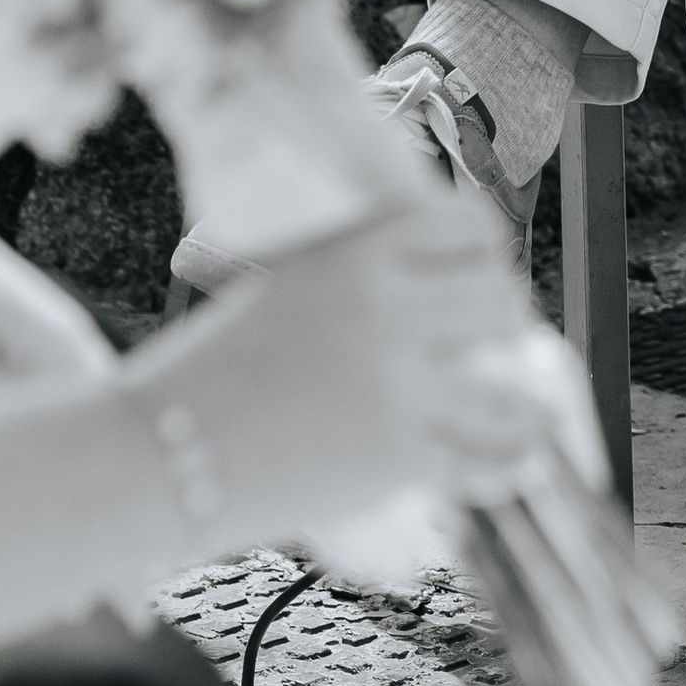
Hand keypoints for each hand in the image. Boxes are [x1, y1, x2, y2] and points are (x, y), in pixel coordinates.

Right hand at [127, 178, 559, 553]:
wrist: (156, 452)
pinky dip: (508, 460)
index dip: (487, 246)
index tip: (485, 266)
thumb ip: (353, 277)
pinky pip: (484, 456)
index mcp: (356, 251)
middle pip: (500, 298)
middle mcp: (388, 308)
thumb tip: (418, 279)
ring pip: (508, 384)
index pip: (468, 225)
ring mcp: (397, 385)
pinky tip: (516, 459)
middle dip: (505, 319)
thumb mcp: (282, 286)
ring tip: (529, 407)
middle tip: (495, 340)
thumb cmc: (211, 367)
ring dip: (525, 397)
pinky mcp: (395, 458)